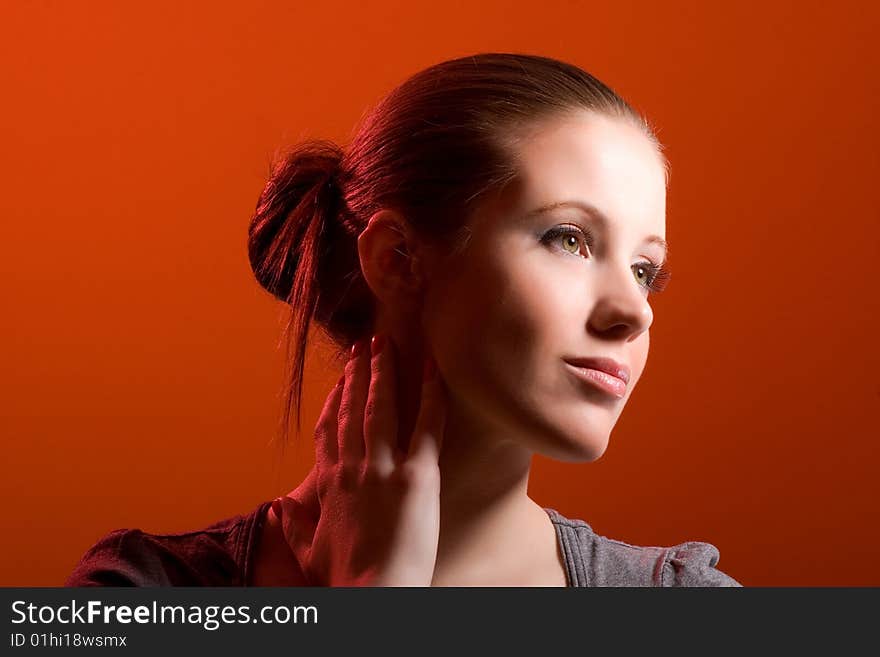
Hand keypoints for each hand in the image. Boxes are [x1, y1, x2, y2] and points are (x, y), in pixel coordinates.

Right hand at [277, 335, 446, 585]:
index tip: (341, 380)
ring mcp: (385, 468)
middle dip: (358, 373)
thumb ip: (291, 524)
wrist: (372, 596)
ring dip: (383, 371)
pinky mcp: (417, 475)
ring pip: (382, 407)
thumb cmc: (343, 580)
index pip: (329, 430)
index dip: (334, 401)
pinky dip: (431, 393)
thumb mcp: (308, 551)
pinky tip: (434, 368)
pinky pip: (426, 425)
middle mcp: (354, 467)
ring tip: (385, 342)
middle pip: (352, 409)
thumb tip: (275, 504)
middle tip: (364, 344)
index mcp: (330, 483)